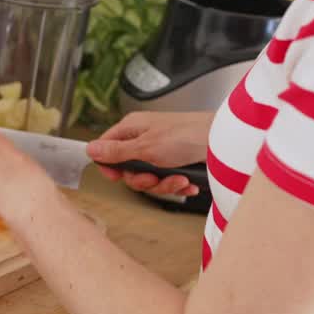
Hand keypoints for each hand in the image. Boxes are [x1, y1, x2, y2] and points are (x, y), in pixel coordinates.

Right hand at [86, 110, 213, 196]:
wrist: (224, 142)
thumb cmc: (187, 135)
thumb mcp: (145, 147)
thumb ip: (116, 152)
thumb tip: (90, 149)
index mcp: (133, 128)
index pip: (107, 148)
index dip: (111, 166)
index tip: (118, 176)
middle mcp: (145, 138)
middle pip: (129, 169)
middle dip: (143, 180)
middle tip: (154, 178)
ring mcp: (161, 151)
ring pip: (149, 177)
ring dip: (164, 184)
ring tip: (178, 179)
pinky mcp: (177, 162)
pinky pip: (167, 179)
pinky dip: (177, 184)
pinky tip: (187, 182)